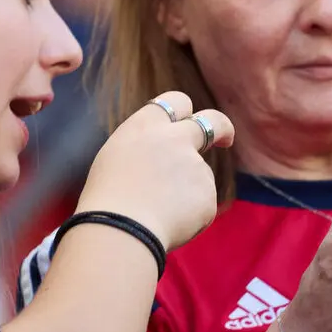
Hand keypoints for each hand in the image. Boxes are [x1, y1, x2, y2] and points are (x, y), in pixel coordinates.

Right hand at [76, 91, 233, 250]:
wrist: (119, 230)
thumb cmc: (106, 199)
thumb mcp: (117, 156)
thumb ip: (146, 147)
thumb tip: (162, 155)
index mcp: (147, 126)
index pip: (176, 101)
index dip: (185, 112)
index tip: (192, 122)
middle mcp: (176, 139)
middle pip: (212, 121)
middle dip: (223, 129)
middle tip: (225, 140)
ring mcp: (196, 166)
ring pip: (199, 177)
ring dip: (187, 192)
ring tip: (156, 213)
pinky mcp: (208, 194)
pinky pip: (201, 205)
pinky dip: (189, 216)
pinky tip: (167, 224)